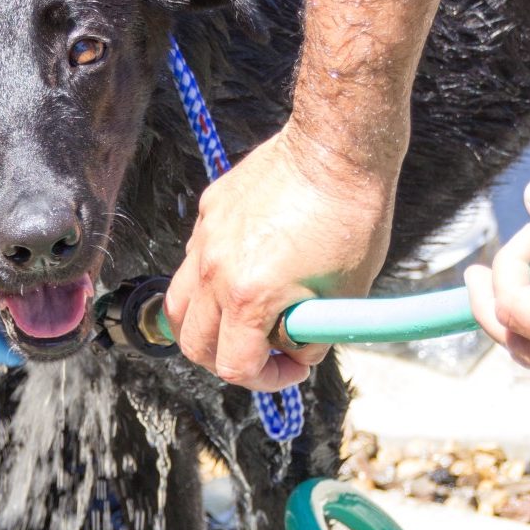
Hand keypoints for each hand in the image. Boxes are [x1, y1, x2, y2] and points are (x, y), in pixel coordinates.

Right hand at [163, 124, 395, 389]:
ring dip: (205, 325)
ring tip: (241, 320)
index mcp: (248, 296)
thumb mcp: (345, 294)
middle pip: (193, 343)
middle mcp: (215, 270)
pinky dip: (212, 279)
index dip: (267, 380)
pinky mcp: (209, 210)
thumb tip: (296, 350)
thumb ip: (311, 333)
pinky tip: (250, 267)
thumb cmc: (351, 216)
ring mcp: (206, 238)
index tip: (292, 369)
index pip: (234, 366)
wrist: (336, 149)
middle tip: (263, 354)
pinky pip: (194, 259)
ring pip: (179, 303)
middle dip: (227, 361)